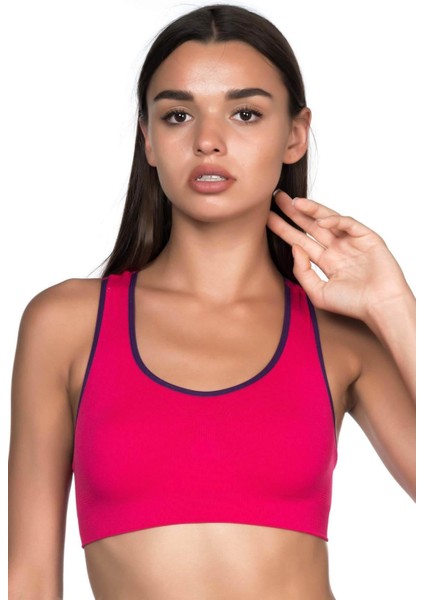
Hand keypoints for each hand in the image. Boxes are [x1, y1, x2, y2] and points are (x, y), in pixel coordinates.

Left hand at [267, 190, 411, 322]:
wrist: (380, 305)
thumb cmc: (352, 303)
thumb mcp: (317, 292)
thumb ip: (302, 271)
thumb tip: (294, 248)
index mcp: (326, 261)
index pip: (300, 241)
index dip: (284, 229)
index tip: (268, 219)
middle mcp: (337, 249)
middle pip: (310, 226)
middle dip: (294, 213)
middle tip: (277, 198)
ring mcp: (351, 241)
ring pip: (327, 220)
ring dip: (311, 209)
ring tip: (295, 202)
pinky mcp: (366, 237)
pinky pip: (347, 223)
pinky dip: (335, 220)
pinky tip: (321, 221)